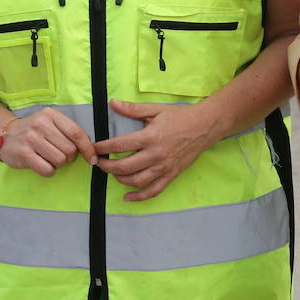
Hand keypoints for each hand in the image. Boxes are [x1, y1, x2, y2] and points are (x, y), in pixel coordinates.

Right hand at [0, 108, 95, 175]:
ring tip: (49, 158)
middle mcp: (41, 125)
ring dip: (58, 164)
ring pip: (60, 160)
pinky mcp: (24, 154)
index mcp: (51, 115)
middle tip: (60, 155)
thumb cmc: (32, 130)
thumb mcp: (50, 123)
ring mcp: (31, 139)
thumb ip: (68, 130)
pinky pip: (47, 169)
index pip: (76, 132)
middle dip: (69, 157)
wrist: (4, 135)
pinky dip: (49, 170)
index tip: (92, 158)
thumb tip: (89, 143)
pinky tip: (42, 164)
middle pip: (70, 149)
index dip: (87, 148)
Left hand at [92, 100, 214, 200]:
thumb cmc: (179, 116)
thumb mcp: (155, 109)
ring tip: (112, 172)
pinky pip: (153, 191)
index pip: (119, 146)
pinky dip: (139, 197)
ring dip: (119, 179)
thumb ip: (132, 109)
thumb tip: (112, 103)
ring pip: (136, 181)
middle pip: (124, 167)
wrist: (204, 126)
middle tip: (99, 162)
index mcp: (150, 137)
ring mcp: (164, 167)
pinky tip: (127, 197)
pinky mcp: (171, 175)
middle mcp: (156, 155)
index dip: (103, 148)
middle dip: (107, 166)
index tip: (94, 148)